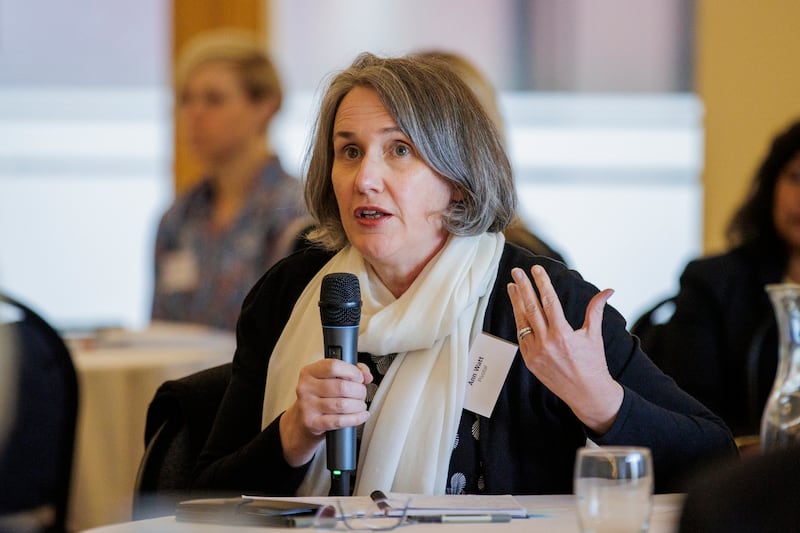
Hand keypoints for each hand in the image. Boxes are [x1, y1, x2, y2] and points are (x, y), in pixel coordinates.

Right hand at [279, 359, 372, 466]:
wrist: (301, 420)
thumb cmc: (319, 396)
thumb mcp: (330, 378)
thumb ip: (351, 371)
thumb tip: (367, 375)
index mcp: (309, 372)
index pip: (333, 366)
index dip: (352, 371)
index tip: (359, 377)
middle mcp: (306, 388)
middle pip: (341, 387)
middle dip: (359, 391)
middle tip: (362, 394)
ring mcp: (307, 406)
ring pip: (342, 405)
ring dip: (358, 405)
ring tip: (360, 405)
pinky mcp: (313, 423)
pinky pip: (340, 421)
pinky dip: (355, 418)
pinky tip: (361, 415)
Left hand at [507, 265, 622, 433]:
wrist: (587, 394)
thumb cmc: (593, 364)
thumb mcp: (594, 335)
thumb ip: (596, 310)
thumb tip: (609, 290)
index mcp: (563, 334)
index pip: (549, 302)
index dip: (542, 283)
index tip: (536, 269)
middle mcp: (546, 343)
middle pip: (531, 308)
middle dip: (523, 287)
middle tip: (516, 271)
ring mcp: (535, 353)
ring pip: (522, 322)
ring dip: (516, 302)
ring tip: (512, 286)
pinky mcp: (529, 361)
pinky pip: (521, 337)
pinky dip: (519, 322)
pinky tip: (517, 309)